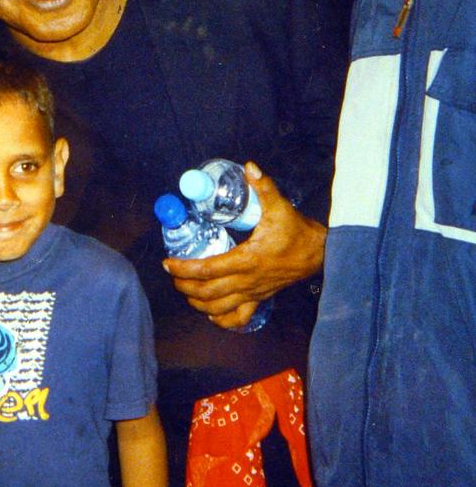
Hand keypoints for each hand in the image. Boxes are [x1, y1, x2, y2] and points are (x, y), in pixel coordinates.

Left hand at [164, 163, 326, 328]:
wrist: (318, 254)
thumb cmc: (296, 232)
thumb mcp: (280, 207)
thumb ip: (263, 187)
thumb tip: (249, 167)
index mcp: (247, 260)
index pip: (207, 269)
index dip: (184, 268)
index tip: (168, 262)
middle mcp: (247, 281)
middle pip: (207, 292)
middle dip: (184, 284)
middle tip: (172, 273)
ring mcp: (253, 293)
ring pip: (218, 308)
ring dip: (197, 302)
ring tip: (185, 290)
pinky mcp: (260, 299)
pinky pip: (239, 318)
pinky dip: (221, 319)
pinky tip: (211, 314)